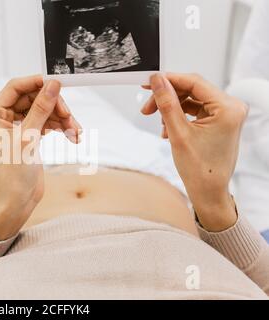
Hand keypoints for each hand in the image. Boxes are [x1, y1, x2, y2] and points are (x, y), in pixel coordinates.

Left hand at [0, 75, 81, 239]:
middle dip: (54, 106)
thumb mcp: (28, 137)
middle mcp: (3, 119)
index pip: (15, 88)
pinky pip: (46, 124)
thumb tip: (53, 85)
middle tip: (69, 116)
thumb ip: (41, 109)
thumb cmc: (12, 174)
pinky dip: (60, 128)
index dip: (36, 83)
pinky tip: (72, 136)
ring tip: (76, 132)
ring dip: (61, 119)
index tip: (57, 84)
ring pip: (43, 112)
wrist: (15, 202)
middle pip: (33, 99)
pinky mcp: (29, 139)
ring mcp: (17, 129)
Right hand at [142, 73, 248, 231]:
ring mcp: (226, 114)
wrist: (209, 192)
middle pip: (192, 90)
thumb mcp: (178, 133)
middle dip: (167, 98)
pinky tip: (167, 129)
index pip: (194, 82)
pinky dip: (179, 116)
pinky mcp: (219, 121)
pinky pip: (195, 110)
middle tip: (147, 108)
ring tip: (158, 123)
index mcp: (228, 108)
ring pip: (191, 100)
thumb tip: (157, 81)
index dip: (169, 80)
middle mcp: (231, 108)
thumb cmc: (200, 169)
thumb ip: (167, 103)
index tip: (149, 82)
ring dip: (171, 108)